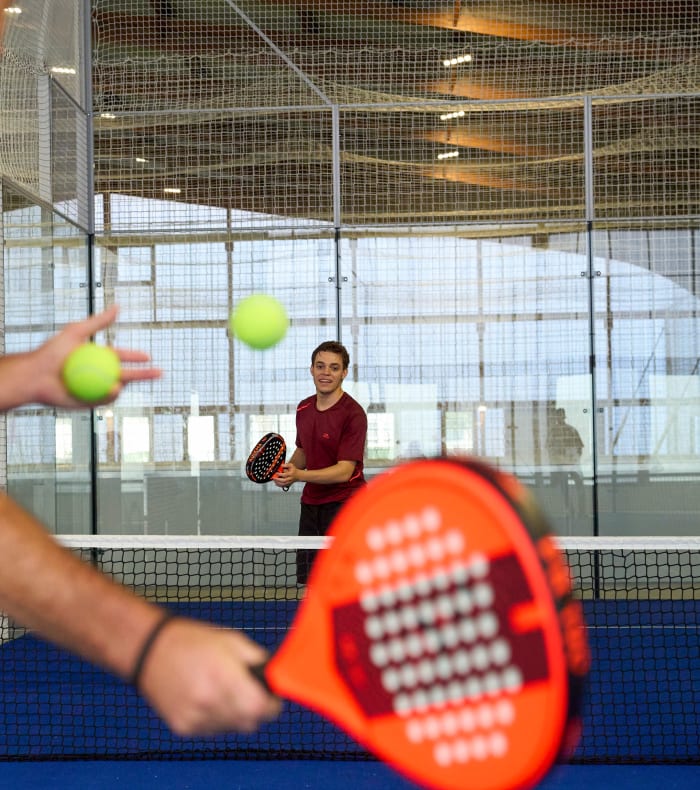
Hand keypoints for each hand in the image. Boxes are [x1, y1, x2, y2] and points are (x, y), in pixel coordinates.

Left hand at [23, 305, 160, 408]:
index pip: (122, 357)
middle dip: (144, 374)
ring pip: (117, 389)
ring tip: (121, 381)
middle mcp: (98, 374)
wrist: (35, 375)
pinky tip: (115, 389)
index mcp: (98, 358)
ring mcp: (94, 389)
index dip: (135, 357)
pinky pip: (104, 400)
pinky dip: (111, 396)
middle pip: (126, 374)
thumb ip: (99, 322)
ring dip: (124, 385)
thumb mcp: (77, 331)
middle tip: (158, 373)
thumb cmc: (52, 352)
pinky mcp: (88, 403)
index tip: (147, 356)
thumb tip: (118, 308)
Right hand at [138, 618, 281, 734]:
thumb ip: (257, 660)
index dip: (271, 704)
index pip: (260, 708)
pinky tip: (208, 698)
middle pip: (250, 722)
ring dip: (237, 714)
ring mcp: (195, 717)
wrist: (150, 650)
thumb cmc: (192, 641)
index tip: (271, 696)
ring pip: (233, 728)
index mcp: (223, 676)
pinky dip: (218, 718)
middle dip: (256, 709)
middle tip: (250, 692)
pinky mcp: (183, 727)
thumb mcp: (232, 640)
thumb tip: (275, 676)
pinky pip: (214, 730)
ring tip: (224, 691)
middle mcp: (209, 701)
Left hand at [272, 463, 299, 488]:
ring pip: (283, 484)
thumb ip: (286, 465)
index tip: (276, 473)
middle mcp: (290, 478)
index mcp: (291, 474)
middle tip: (274, 477)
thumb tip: (281, 465)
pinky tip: (276, 483)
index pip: (285, 475)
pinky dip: (279, 485)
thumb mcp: (291, 465)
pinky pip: (283, 486)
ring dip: (278, 483)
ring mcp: (289, 482)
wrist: (298, 475)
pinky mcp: (288, 484)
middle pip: (284, 481)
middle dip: (278, 479)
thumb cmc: (294, 470)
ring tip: (274, 480)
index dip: (280, 474)